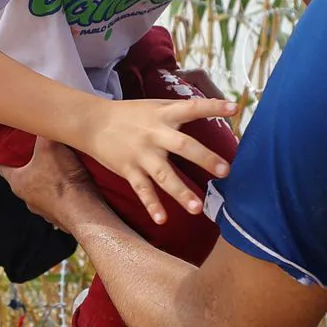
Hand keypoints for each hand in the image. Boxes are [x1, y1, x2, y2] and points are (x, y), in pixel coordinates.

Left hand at [0, 138, 98, 230]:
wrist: (84, 211)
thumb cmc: (62, 181)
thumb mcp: (50, 147)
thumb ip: (43, 132)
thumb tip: (42, 119)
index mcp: (18, 182)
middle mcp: (28, 198)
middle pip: (22, 178)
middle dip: (26, 166)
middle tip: (30, 153)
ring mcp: (45, 208)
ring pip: (41, 189)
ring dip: (47, 179)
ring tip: (57, 166)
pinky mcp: (62, 213)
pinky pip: (60, 198)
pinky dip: (64, 190)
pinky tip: (73, 183)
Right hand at [75, 96, 237, 224]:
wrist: (92, 123)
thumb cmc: (131, 115)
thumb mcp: (156, 106)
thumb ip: (182, 111)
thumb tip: (218, 108)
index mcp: (164, 114)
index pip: (192, 108)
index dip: (213, 107)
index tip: (235, 109)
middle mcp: (154, 134)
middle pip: (183, 146)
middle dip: (204, 158)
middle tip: (226, 171)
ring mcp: (141, 154)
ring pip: (163, 175)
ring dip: (180, 192)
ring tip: (197, 208)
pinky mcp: (128, 170)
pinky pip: (142, 190)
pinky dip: (151, 205)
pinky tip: (162, 219)